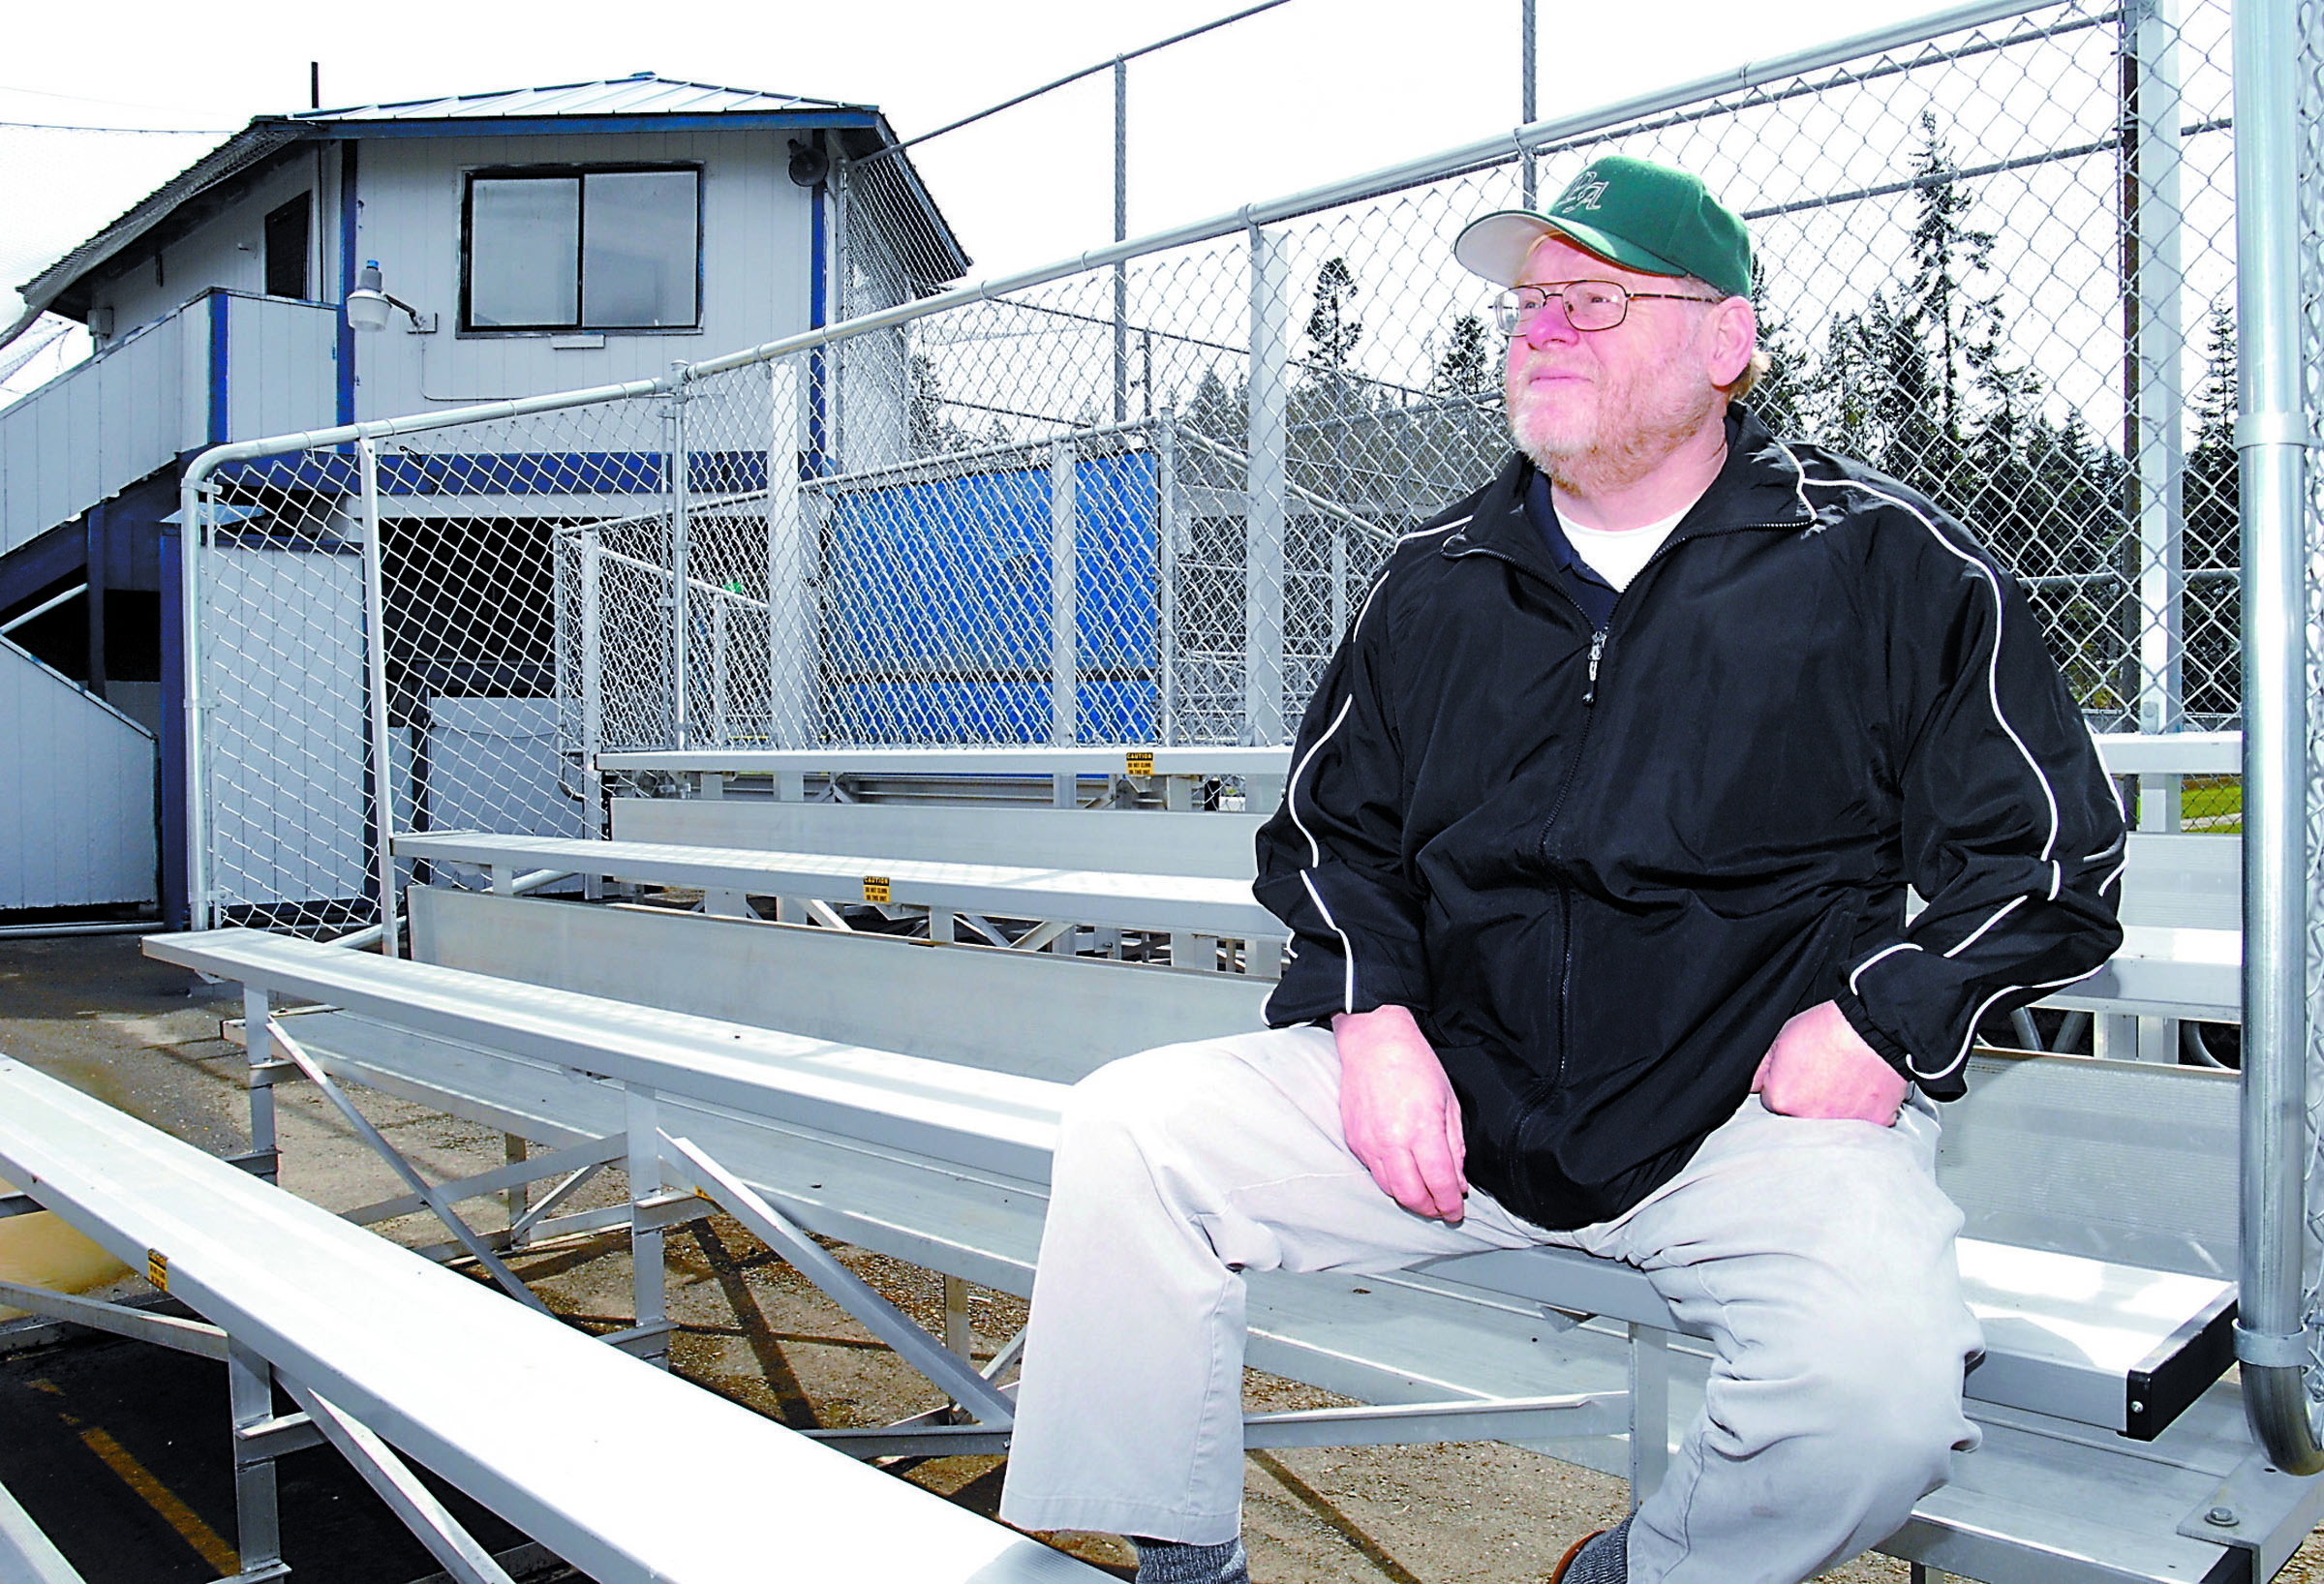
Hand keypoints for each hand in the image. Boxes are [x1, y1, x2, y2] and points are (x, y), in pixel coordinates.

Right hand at [1332, 1005, 1468, 1220]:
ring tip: (1425, 1194)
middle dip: (1430, 1209)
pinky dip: (1391, 1179)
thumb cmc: (1414, 1064)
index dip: (1451, 1204)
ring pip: (1390, 1189)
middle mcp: (1392, 1140)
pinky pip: (1374, 1172)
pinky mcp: (1354, 1140)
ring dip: (1410, 1197)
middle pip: (1411, 1196)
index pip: (1439, 1183)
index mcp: (1421, 1128)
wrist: (1374, 1042)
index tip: (1457, 1211)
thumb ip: (1454, 1145)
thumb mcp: (1448, 1101)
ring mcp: (1369, 1142)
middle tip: (1442, 1209)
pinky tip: (1404, 1172)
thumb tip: (1458, 1180)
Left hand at [1751, 1000, 1908, 1124]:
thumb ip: (1759, 1071)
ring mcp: (1842, 1124)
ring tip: (1841, 1079)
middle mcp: (1809, 1118)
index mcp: (1781, 1099)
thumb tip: (1751, 1087)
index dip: (1783, 1083)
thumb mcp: (1778, 1040)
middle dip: (1805, 1099)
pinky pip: (1862, 1123)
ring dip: (1832, 1107)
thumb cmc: (1829, 1029)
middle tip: (1820, 1073)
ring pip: (1829, 1121)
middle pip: (1799, 1115)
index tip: (1797, 1071)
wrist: (1872, 1028)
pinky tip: (1860, 1088)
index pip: (1772, 1101)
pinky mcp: (1872, 1124)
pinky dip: (1861, 1109)